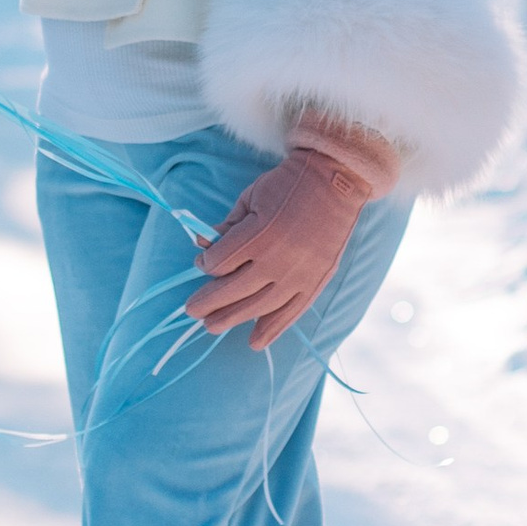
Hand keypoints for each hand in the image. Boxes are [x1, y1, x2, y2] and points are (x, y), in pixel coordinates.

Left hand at [188, 142, 386, 350]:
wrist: (335, 182)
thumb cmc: (287, 185)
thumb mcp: (251, 196)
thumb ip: (228, 225)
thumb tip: (202, 245)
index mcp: (258, 233)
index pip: (220, 262)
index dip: (205, 265)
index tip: (202, 263)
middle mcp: (277, 259)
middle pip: (233, 289)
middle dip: (208, 301)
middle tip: (191, 310)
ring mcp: (298, 274)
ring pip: (258, 306)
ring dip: (232, 318)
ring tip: (211, 325)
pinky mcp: (315, 281)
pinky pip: (291, 313)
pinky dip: (272, 329)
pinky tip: (254, 343)